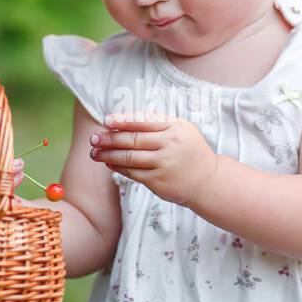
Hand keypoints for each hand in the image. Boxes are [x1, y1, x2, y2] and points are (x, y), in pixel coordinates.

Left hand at [89, 114, 217, 207]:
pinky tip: (109, 163)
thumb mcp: (181, 130)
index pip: (144, 121)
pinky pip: (133, 173)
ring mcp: (164, 164)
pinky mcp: (158, 181)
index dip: (123, 120)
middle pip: (133, 140)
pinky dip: (118, 168)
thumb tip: (123, 119)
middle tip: (94, 138)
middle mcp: (170, 145)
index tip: (106, 121)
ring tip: (94, 153)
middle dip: (110, 139)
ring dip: (109, 155)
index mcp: (175, 128)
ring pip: (129, 158)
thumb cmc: (189, 151)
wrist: (207, 180)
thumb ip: (157, 122)